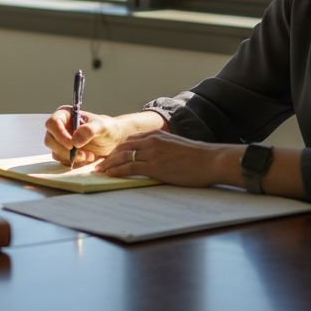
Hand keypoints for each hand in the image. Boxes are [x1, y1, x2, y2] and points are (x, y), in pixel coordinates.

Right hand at [43, 107, 126, 165]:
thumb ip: (89, 130)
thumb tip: (74, 140)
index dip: (59, 134)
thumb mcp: (102, 127)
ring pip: (55, 152)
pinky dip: (74, 162)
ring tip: (89, 156)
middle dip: (66, 150)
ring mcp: (60, 140)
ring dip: (71, 158)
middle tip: (83, 154)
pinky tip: (86, 158)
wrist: (112, 140)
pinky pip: (62, 160)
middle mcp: (60, 127)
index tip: (71, 144)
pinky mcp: (64, 152)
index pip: (52, 123)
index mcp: (65, 115)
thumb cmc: (107, 128)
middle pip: (50, 140)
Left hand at [95, 131, 234, 187]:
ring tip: (100, 171)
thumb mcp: (176, 146)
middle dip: (110, 157)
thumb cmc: (197, 157)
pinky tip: (110, 175)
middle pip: (123, 147)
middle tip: (100, 165)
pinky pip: (130, 168)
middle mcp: (152, 141)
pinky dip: (117, 171)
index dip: (118, 149)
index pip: (130, 140)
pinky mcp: (155, 166)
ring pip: (123, 157)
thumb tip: (154, 159)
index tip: (110, 156)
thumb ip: (162, 149)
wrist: (210, 160)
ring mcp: (152, 153)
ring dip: (109, 164)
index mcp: (157, 135)